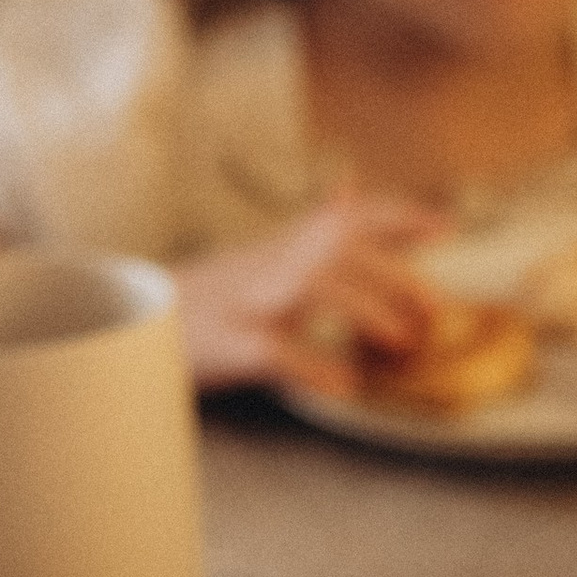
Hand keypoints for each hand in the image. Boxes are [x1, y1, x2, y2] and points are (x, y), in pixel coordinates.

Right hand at [174, 190, 446, 399]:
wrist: (131, 325)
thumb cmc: (205, 298)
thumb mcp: (257, 256)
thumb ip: (308, 232)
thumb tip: (352, 192)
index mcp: (277, 249)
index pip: (343, 218)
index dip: (396, 216)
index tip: (445, 228)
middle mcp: (265, 266)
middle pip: (336, 250)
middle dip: (394, 276)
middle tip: (434, 311)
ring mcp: (245, 303)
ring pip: (311, 286)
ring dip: (363, 309)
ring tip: (399, 342)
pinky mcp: (228, 346)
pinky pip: (275, 351)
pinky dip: (313, 367)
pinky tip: (345, 385)